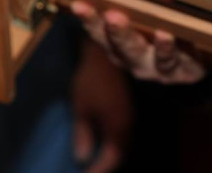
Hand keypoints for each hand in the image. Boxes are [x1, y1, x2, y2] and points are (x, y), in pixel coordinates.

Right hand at [71, 0, 205, 83]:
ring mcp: (159, 70)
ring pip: (155, 59)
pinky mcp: (185, 73)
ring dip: (158, 46)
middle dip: (118, 32)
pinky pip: (180, 61)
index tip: (79, 4)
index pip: (100, 33)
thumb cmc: (165, 32)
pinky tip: (172, 36)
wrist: (197, 62)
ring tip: (160, 32)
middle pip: (123, 49)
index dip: (89, 19)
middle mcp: (136, 62)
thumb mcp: (151, 14)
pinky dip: (175, 49)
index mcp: (120, 47)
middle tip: (113, 16)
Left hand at [73, 40, 131, 172]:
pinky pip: (122, 132)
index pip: (112, 159)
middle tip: (90, 170)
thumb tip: (83, 158)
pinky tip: (101, 140)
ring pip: (122, 142)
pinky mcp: (127, 106)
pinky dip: (112, 141)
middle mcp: (128, 124)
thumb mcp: (81, 108)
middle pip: (120, 153)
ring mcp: (129, 114)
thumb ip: (83, 134)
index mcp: (118, 128)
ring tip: (95, 159)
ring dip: (110, 153)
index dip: (99, 171)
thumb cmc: (92, 80)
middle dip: (105, 164)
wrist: (107, 52)